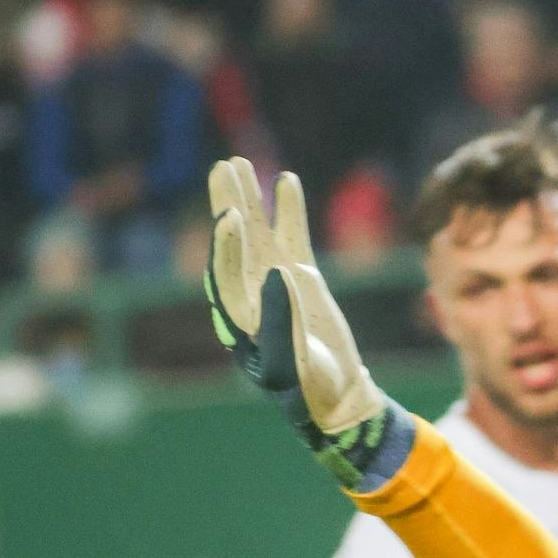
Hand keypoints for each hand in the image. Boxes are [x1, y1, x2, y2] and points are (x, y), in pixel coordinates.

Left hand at [206, 158, 390, 476]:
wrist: (334, 395)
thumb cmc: (307, 388)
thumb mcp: (291, 363)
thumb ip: (280, 321)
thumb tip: (278, 273)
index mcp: (239, 315)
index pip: (225, 271)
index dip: (226, 243)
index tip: (232, 217)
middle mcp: (250, 291)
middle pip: (233, 241)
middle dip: (227, 205)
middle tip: (223, 169)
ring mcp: (274, 280)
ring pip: (258, 231)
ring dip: (249, 198)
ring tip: (240, 162)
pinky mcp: (300, 276)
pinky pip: (291, 235)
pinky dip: (289, 210)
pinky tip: (287, 180)